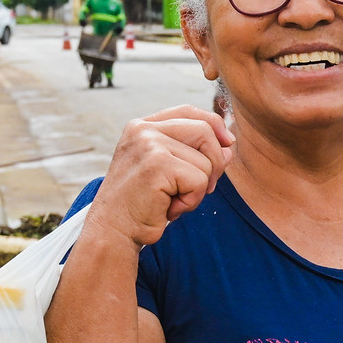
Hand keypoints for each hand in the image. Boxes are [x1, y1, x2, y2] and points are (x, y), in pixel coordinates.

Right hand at [90, 106, 233, 248]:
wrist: (113, 231)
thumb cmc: (142, 204)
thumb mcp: (169, 172)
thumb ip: (195, 154)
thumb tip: (229, 145)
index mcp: (142, 127)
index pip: (187, 111)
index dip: (214, 124)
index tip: (227, 142)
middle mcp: (143, 130)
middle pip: (204, 131)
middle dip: (215, 163)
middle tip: (201, 189)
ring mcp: (149, 144)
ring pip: (206, 161)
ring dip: (199, 189)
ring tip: (172, 201)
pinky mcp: (156, 165)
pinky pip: (199, 181)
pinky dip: (191, 201)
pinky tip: (168, 209)